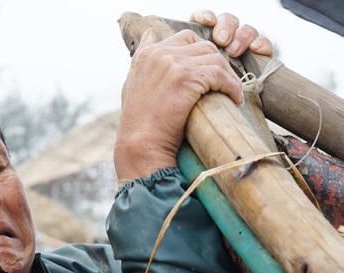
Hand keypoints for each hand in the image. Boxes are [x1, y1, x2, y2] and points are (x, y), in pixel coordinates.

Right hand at [114, 11, 271, 180]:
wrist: (141, 144)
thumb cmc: (138, 122)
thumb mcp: (132, 84)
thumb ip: (140, 60)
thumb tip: (149, 35)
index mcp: (147, 54)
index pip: (184, 39)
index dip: (201, 55)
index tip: (208, 74)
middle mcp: (159, 54)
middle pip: (203, 46)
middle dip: (217, 64)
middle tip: (223, 83)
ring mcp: (173, 64)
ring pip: (215, 58)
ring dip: (227, 76)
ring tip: (230, 93)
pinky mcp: (187, 77)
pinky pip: (220, 74)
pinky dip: (232, 87)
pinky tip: (233, 99)